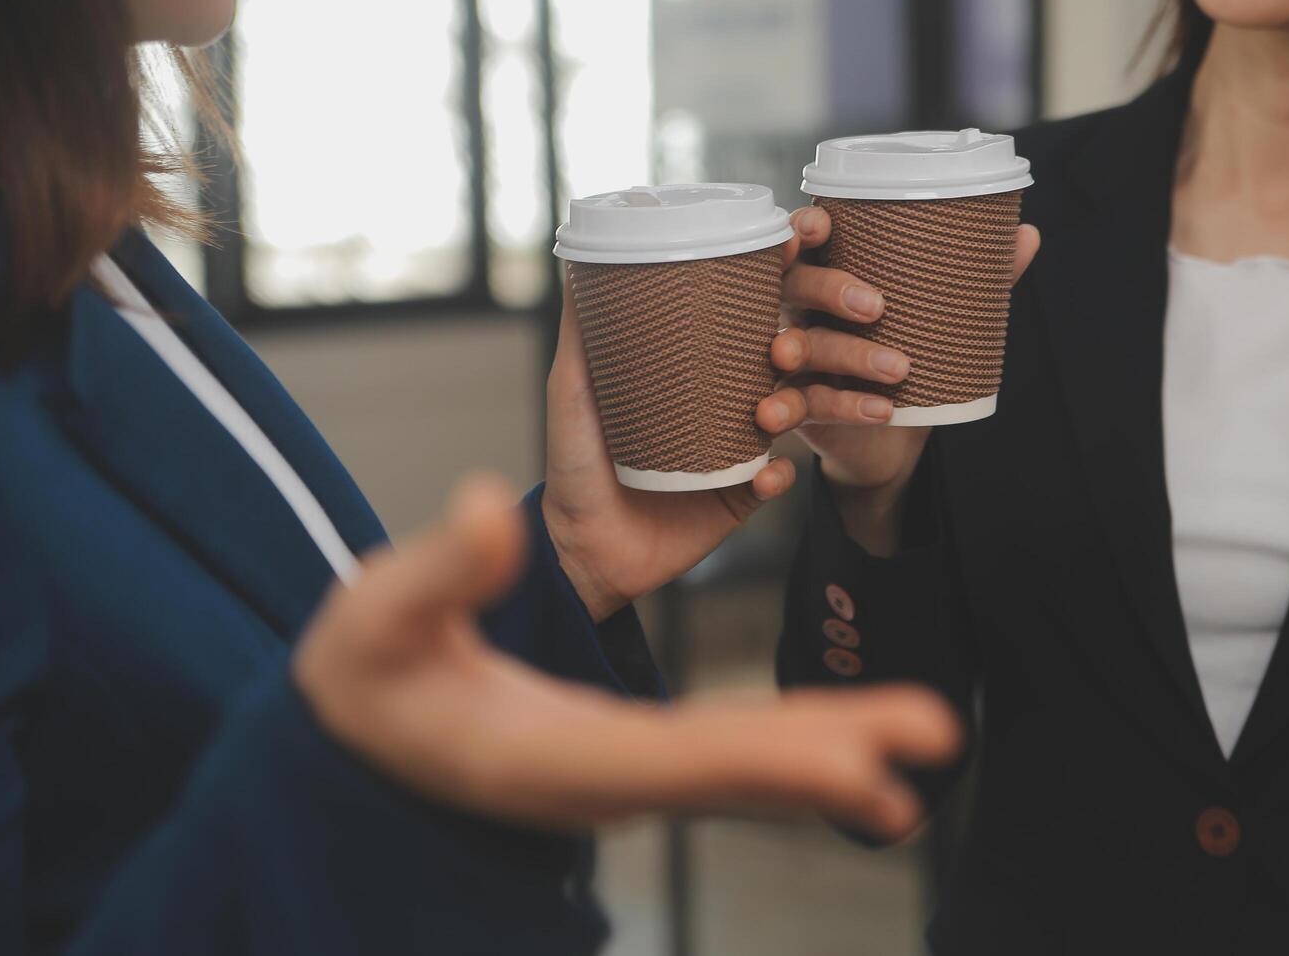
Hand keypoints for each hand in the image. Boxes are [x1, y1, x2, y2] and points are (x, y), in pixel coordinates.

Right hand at [294, 477, 960, 836]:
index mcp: (545, 757)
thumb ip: (434, 571)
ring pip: (737, 762)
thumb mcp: (376, 617)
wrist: (355, 735)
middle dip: (832, 752)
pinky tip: (845, 742)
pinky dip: (785, 742)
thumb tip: (487, 509)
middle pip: (731, 770)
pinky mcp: (624, 751)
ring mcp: (615, 772)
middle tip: (933, 735)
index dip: (772, 761)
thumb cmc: (362, 679)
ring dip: (826, 744)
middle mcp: (596, 780)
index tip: (862, 760)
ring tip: (917, 738)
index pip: (675, 761)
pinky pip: (721, 750)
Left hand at [542, 293, 797, 622]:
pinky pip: (775, 481)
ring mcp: (734, 450)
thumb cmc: (573, 466)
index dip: (771, 287)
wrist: (581, 550)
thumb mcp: (572, 391)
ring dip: (789, 412)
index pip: (739, 320)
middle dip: (798, 349)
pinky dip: (776, 477)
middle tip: (787, 350)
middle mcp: (719, 403)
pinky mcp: (741, 496)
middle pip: (777, 364)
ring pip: (786, 417)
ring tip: (767, 418)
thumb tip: (578, 260)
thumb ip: (581, 334)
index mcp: (689, 370)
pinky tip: (766, 475)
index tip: (790, 251)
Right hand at [754, 207, 1040, 553]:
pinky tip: (882, 411)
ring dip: (850, 355)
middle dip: (829, 288)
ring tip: (899, 369)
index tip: (819, 226)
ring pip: (802, 346)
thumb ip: (973, 280)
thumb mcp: (936, 317)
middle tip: (877, 306)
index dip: (800, 228)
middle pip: (792, 286)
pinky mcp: (794, 405)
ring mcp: (789, 358)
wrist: (887, 436)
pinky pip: (811, 403)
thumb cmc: (903, 352)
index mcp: (825, 274)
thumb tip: (1028, 235)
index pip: (799, 241)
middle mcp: (797, 311)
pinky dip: (847, 406)